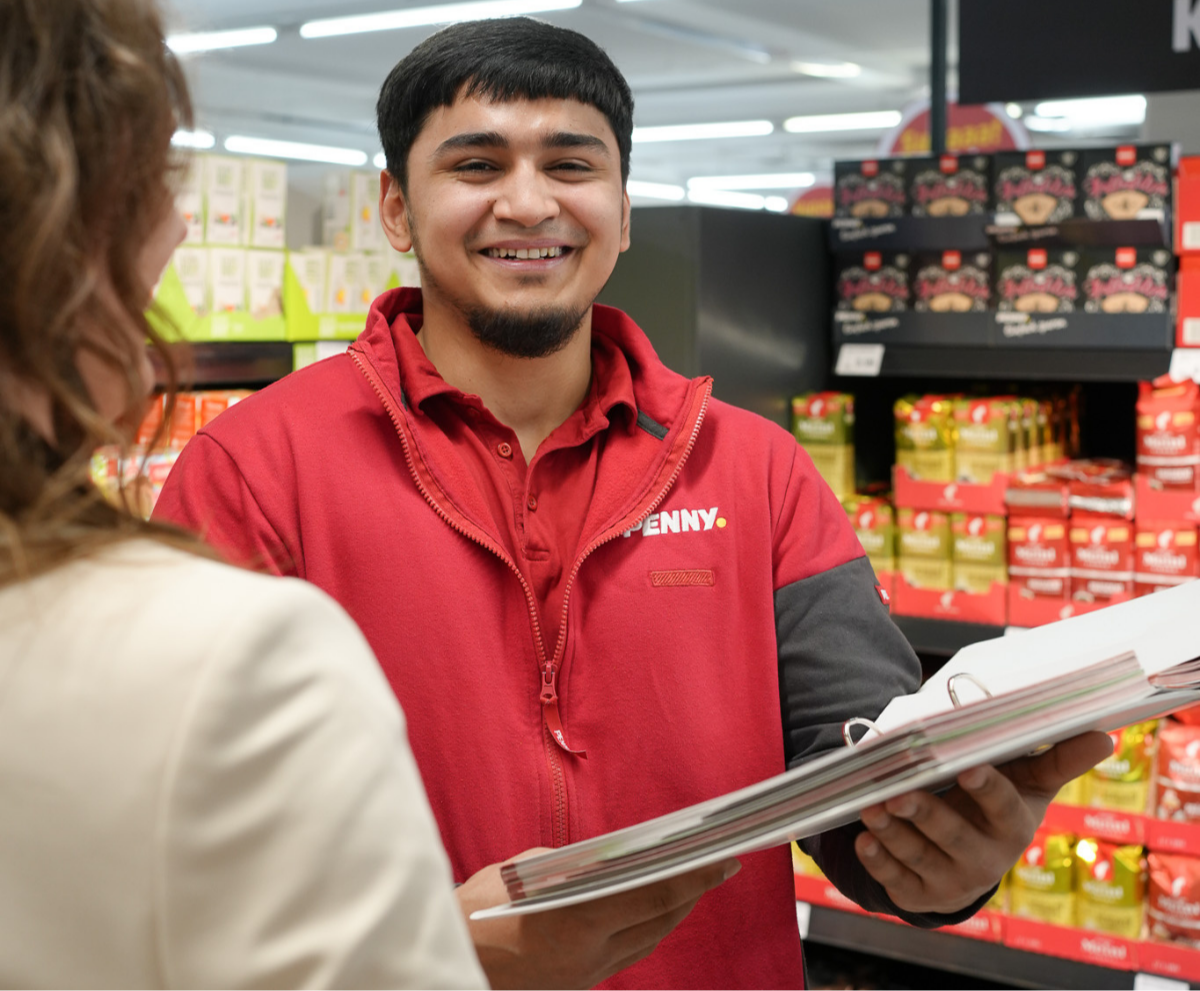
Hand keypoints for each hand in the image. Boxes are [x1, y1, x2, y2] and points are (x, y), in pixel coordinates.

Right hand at [456, 851, 739, 990]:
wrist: (444, 965)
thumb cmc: (472, 915)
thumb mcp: (518, 873)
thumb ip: (567, 864)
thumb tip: (603, 859)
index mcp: (577, 923)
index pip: (654, 897)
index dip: (694, 877)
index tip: (723, 859)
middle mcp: (588, 957)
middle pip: (659, 923)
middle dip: (693, 893)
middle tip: (719, 867)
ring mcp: (584, 977)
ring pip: (646, 943)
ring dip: (673, 913)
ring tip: (692, 886)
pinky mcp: (576, 987)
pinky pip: (624, 956)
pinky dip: (644, 931)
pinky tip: (651, 913)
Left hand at [853, 730, 1112, 914]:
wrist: (970, 860)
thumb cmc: (998, 805)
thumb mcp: (1027, 782)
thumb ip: (1058, 759)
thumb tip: (1103, 736)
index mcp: (1012, 826)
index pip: (1001, 807)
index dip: (986, 789)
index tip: (967, 768)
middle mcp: (984, 860)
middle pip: (953, 837)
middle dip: (925, 814)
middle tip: (898, 793)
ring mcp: (951, 881)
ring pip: (918, 857)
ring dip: (892, 833)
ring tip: (871, 807)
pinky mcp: (919, 895)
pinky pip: (895, 880)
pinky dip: (877, 860)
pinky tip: (863, 840)